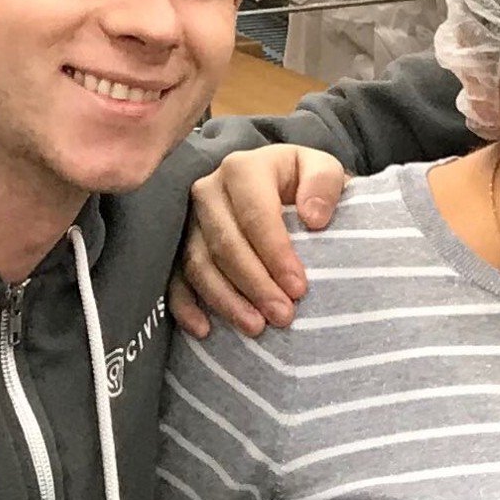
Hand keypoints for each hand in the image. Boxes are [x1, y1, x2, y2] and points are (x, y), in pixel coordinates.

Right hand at [174, 144, 346, 339]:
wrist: (281, 187)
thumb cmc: (305, 182)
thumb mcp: (324, 170)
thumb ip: (325, 183)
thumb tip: (313, 216)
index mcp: (243, 169)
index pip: (255, 215)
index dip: (276, 254)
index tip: (299, 288)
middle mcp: (208, 190)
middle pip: (225, 243)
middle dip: (255, 284)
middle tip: (283, 316)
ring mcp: (188, 220)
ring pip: (199, 264)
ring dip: (226, 300)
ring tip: (255, 327)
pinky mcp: (178, 245)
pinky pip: (174, 278)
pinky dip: (186, 306)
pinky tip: (204, 330)